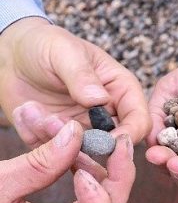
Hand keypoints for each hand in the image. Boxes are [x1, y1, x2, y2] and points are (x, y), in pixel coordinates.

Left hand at [0, 18, 150, 147]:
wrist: (13, 57)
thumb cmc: (45, 46)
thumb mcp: (63, 51)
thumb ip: (81, 74)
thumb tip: (100, 100)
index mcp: (121, 91)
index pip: (139, 121)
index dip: (128, 135)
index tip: (106, 142)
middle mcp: (109, 116)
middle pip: (118, 146)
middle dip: (91, 145)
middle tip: (60, 126)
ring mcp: (87, 131)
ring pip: (88, 155)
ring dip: (62, 141)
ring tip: (40, 114)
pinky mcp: (64, 142)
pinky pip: (59, 155)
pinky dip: (44, 140)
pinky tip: (31, 115)